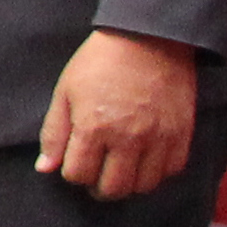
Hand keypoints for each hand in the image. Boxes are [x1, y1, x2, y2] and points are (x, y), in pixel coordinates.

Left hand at [40, 27, 200, 200]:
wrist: (148, 38)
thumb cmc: (100, 62)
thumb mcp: (65, 92)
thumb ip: (54, 133)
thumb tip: (45, 168)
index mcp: (93, 127)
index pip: (78, 174)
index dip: (72, 172)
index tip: (74, 161)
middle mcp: (128, 138)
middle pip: (112, 188)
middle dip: (98, 187)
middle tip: (96, 175)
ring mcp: (158, 138)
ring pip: (143, 186)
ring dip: (128, 184)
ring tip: (119, 170)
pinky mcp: (182, 133)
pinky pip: (171, 170)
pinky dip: (156, 173)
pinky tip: (144, 161)